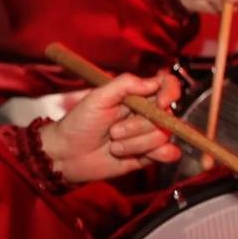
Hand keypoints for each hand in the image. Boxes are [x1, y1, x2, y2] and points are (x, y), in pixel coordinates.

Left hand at [39, 70, 182, 182]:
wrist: (66, 155)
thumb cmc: (78, 123)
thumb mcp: (98, 97)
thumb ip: (126, 84)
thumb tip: (154, 82)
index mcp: (137, 96)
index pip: (167, 86)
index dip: (170, 92)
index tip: (161, 102)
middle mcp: (146, 114)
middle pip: (165, 117)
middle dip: (137, 127)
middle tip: (113, 131)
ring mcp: (147, 136)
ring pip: (162, 137)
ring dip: (135, 144)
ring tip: (114, 146)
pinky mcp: (148, 156)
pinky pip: (167, 154)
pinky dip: (160, 155)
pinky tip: (144, 156)